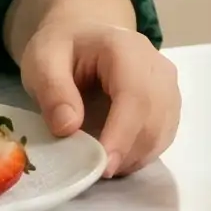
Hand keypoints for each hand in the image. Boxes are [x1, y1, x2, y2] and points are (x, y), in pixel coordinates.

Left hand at [18, 9, 180, 178]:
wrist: (82, 38)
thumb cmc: (62, 49)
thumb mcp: (42, 60)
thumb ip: (52, 90)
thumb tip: (68, 127)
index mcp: (125, 48)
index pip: (135, 95)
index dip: (122, 135)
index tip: (103, 166)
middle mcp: (156, 66)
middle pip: (155, 117)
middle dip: (127, 152)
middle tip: (95, 172)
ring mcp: (167, 86)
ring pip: (162, 132)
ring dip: (134, 157)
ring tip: (101, 165)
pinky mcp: (168, 106)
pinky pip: (162, 138)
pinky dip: (140, 155)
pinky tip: (115, 158)